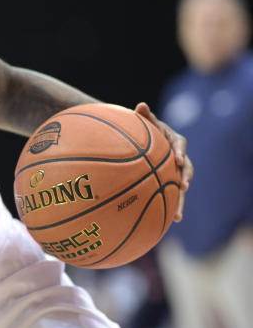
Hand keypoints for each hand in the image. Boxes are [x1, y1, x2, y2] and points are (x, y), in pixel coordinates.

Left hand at [135, 102, 191, 220]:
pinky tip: (168, 222)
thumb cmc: (142, 129)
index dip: (181, 152)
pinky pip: (170, 194)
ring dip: (181, 200)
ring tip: (178, 215)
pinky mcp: (168, 181)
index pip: (180, 144)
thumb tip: (140, 105)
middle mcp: (177, 156)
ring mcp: (174, 170)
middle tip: (183, 186)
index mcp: (173, 140)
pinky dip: (170, 206)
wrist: (141, 138)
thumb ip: (144, 116)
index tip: (178, 159)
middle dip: (186, 177)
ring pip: (181, 186)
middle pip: (186, 168)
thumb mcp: (143, 122)